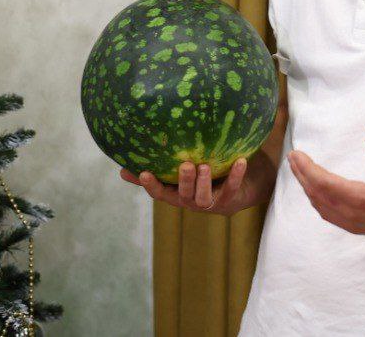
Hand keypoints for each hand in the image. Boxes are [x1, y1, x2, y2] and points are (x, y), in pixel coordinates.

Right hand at [120, 157, 256, 215]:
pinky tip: (240, 161)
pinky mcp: (231, 201)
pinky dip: (235, 176)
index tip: (143, 173)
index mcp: (177, 194)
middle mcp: (191, 201)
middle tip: (185, 165)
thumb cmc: (206, 174)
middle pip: (184, 196)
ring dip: (204, 183)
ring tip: (205, 166)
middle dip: (183, 182)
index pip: (160, 193)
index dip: (151, 185)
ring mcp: (211, 203)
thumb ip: (159, 169)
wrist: (242, 186)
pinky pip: (232, 189)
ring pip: (204, 198)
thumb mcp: (181, 171)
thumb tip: (122, 165)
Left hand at [288, 124, 364, 243]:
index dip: (307, 169)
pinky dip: (316, 200)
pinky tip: (313, 190)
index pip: (324, 183)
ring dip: (307, 187)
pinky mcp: (353, 226)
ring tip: (298, 170)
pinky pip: (327, 214)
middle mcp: (352, 213)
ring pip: (320, 205)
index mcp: (361, 198)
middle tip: (292, 157)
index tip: (296, 154)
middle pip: (317, 194)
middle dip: (302, 175)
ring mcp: (351, 223)